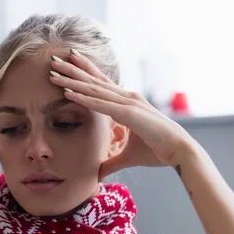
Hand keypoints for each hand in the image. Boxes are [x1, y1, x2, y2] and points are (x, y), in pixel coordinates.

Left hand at [49, 50, 197, 179]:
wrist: (180, 152)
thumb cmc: (159, 151)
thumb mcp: (128, 158)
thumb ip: (112, 163)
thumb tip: (98, 173)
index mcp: (128, 103)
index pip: (101, 84)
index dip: (85, 72)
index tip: (68, 63)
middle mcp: (127, 98)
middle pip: (94, 80)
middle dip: (73, 70)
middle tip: (54, 60)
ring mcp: (128, 103)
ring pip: (93, 89)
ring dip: (72, 80)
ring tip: (53, 71)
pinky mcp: (129, 114)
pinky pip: (101, 104)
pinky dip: (83, 98)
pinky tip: (67, 92)